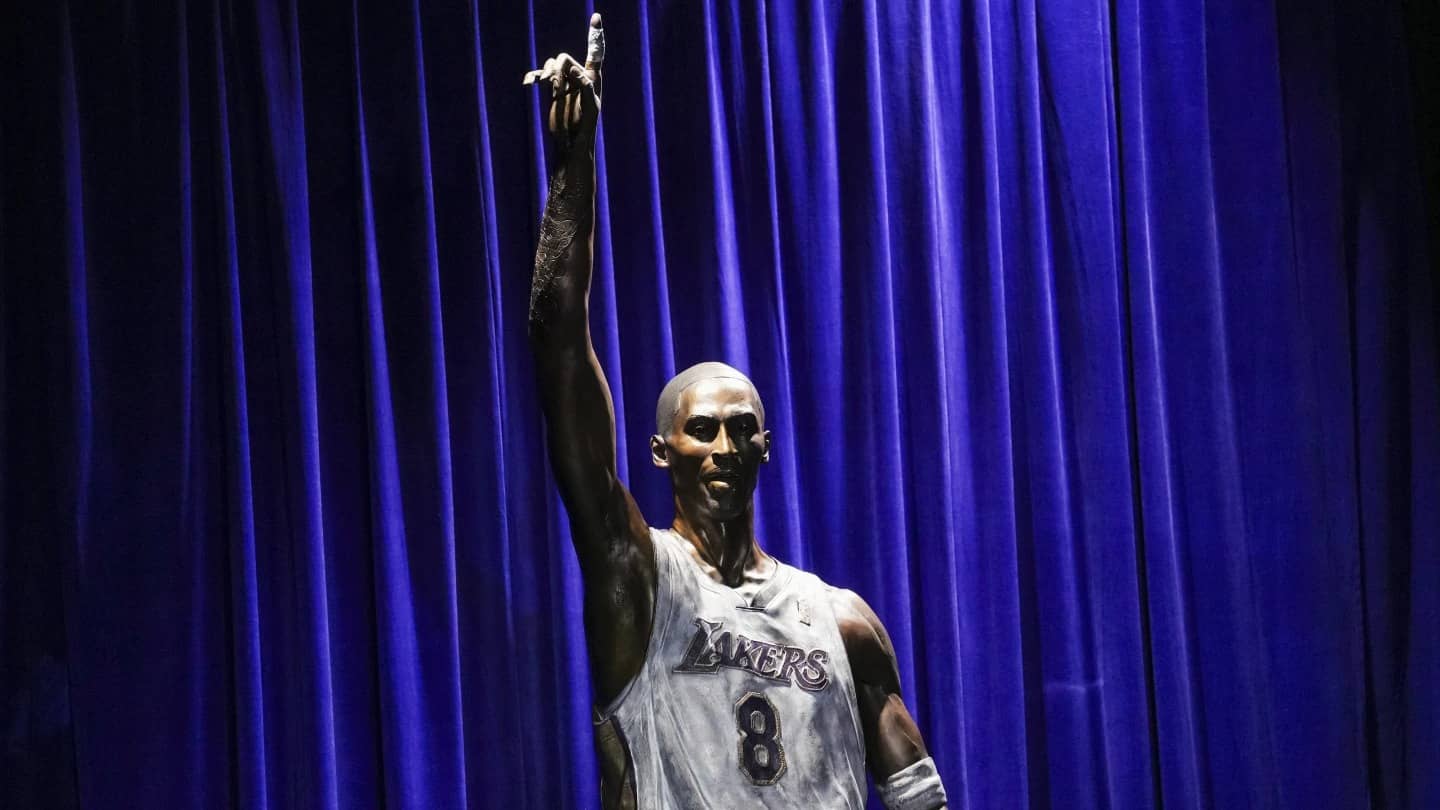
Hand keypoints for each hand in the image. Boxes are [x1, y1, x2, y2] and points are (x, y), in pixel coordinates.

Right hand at [524, 13, 603, 156]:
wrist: (570, 142)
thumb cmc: (585, 127)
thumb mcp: (590, 107)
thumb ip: (585, 86)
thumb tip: (572, 69)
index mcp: (593, 77)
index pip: (595, 52)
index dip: (595, 34)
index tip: (596, 16)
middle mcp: (579, 76)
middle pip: (564, 58)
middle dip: (558, 70)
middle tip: (556, 88)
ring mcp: (564, 82)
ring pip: (552, 65)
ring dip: (549, 75)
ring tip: (552, 91)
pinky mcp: (552, 90)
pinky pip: (542, 75)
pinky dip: (537, 77)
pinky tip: (533, 85)